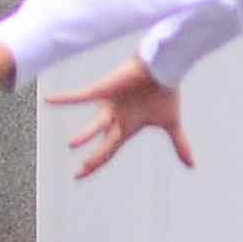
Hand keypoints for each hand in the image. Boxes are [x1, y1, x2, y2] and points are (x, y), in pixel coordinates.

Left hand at [60, 63, 192, 180]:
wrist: (165, 67)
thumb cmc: (165, 92)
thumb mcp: (171, 123)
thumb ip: (179, 145)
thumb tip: (193, 166)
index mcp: (126, 127)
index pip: (108, 150)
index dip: (95, 163)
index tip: (80, 174)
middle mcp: (114, 118)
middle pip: (103, 144)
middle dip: (94, 159)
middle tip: (80, 173)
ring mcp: (108, 105)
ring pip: (96, 125)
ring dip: (87, 135)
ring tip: (73, 144)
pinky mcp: (104, 90)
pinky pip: (81, 95)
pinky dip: (65, 98)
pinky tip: (49, 100)